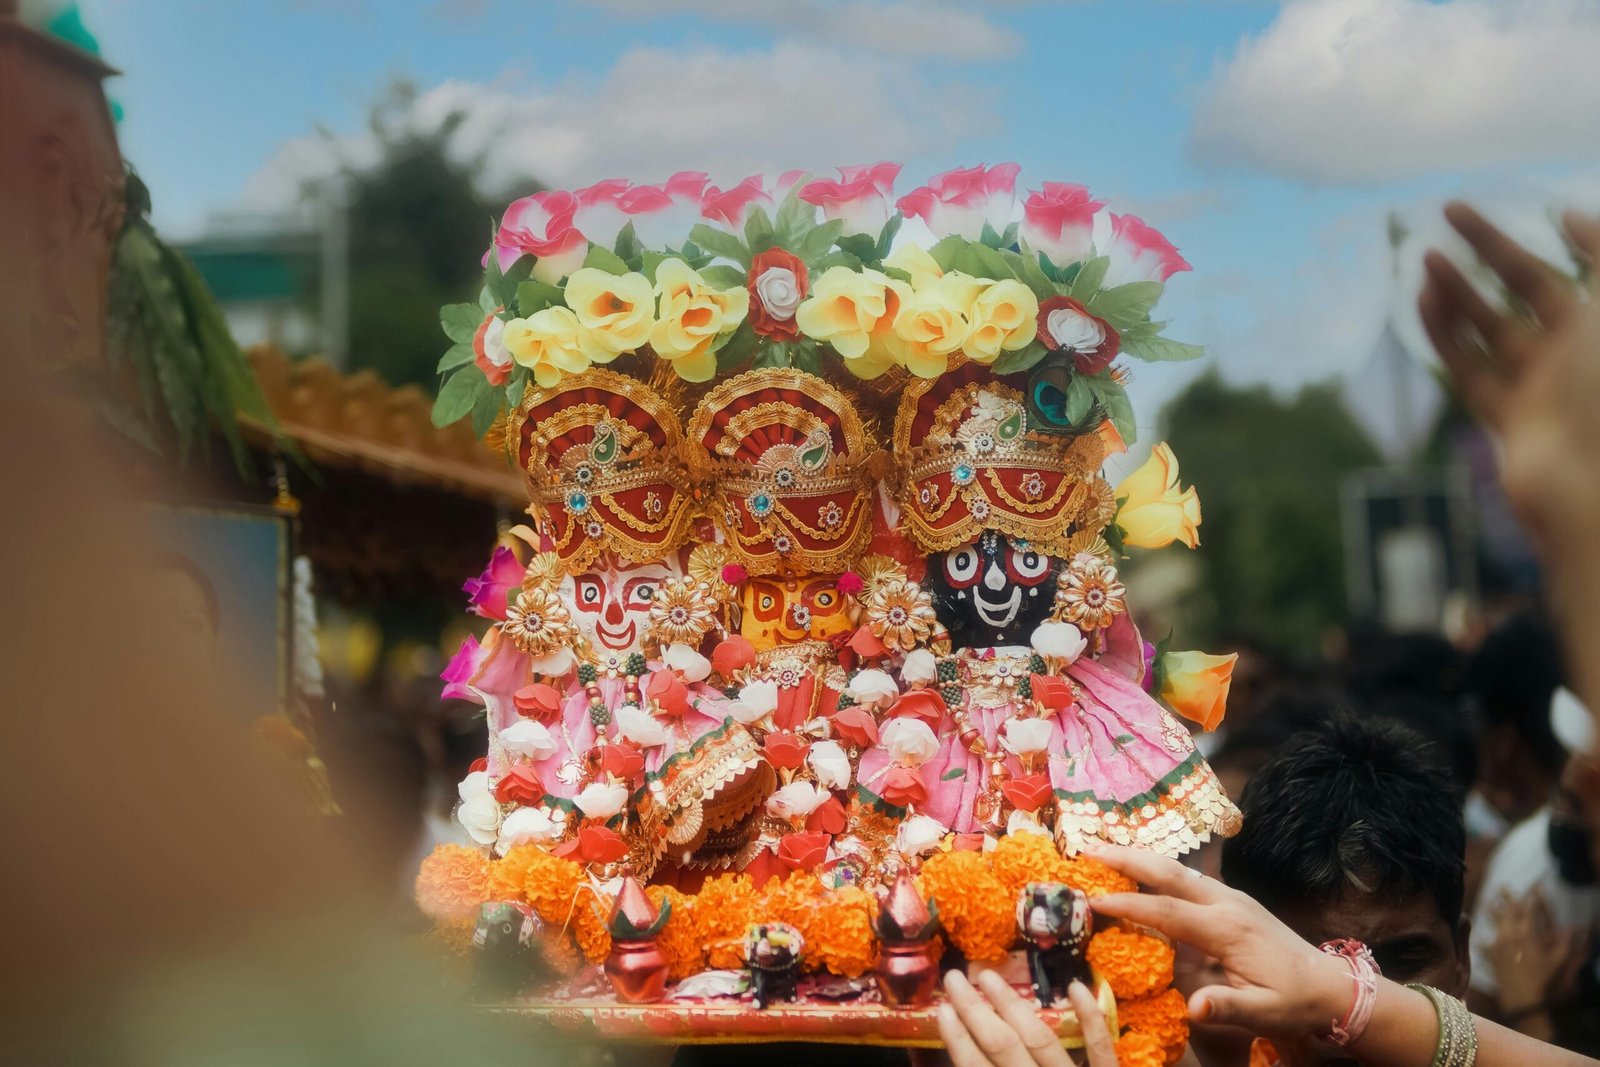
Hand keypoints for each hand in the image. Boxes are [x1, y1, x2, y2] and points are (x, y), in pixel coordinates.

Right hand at [934, 968, 1116, 1066]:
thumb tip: (964, 1049)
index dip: (959, 1040)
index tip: (942, 1009)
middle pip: (1006, 1047)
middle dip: (977, 1012)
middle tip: (955, 977)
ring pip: (1043, 1041)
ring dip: (1015, 1007)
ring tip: (990, 977)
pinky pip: (1102, 1050)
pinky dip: (1090, 1019)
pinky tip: (1075, 988)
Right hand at [1082, 843, 1351, 1038]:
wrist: (1330, 985)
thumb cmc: (1294, 1002)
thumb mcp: (1265, 1013)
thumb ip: (1229, 1007)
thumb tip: (1194, 1008)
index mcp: (1227, 929)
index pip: (1167, 911)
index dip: (1128, 905)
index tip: (1092, 900)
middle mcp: (1226, 903)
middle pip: (1169, 872)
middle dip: (1126, 858)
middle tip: (1088, 847)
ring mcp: (1230, 897)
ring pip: (1177, 869)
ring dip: (1139, 857)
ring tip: (1102, 849)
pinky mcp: (1231, 899)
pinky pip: (1187, 877)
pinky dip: (1157, 869)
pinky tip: (1139, 869)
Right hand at [1418, 206, 1599, 573]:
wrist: (1595, 482)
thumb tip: (1566, 214)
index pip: (1579, 265)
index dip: (1563, 232)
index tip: (1537, 207)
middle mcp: (1576, 351)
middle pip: (1526, 286)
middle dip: (1489, 248)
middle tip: (1450, 208)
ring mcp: (1539, 385)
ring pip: (1489, 326)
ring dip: (1456, 289)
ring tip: (1426, 256)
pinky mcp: (1506, 417)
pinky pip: (1468, 367)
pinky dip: (1443, 333)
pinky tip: (1423, 300)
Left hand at [1486, 887, 1589, 1017]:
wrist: (1523, 1000)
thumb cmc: (1543, 981)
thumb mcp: (1558, 962)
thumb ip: (1566, 944)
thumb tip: (1577, 929)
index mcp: (1525, 934)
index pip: (1527, 910)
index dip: (1531, 897)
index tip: (1533, 887)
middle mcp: (1508, 935)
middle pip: (1507, 912)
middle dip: (1509, 898)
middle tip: (1505, 886)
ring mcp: (1497, 945)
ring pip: (1494, 923)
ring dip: (1494, 910)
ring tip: (1491, 900)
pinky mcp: (1491, 956)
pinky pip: (1485, 943)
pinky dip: (1483, 937)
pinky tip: (1479, 934)